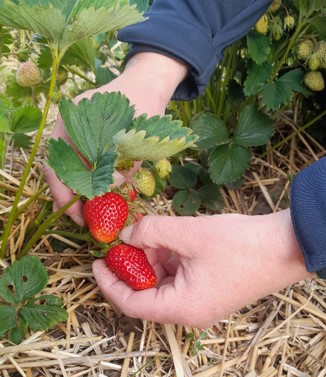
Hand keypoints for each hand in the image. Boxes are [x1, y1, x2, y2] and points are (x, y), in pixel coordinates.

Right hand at [43, 52, 187, 224]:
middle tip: (84, 221)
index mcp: (71, 123)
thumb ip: (121, 163)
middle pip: (59, 171)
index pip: (58, 165)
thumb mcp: (135, 139)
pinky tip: (99, 197)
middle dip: (69, 199)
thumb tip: (108, 189)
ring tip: (92, 214)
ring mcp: (76, 134)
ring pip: (70, 171)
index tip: (78, 215)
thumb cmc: (143, 109)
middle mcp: (67, 129)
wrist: (148, 87)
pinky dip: (89, 183)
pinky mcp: (88, 141)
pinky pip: (82, 166)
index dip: (65, 194)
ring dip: (79, 193)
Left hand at [92, 209, 312, 327]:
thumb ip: (151, 232)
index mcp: (181, 309)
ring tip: (154, 233)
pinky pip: (181, 281)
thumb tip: (125, 235)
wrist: (289, 248)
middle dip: (133, 265)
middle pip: (147, 294)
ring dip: (154, 260)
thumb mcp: (189, 233)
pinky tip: (173, 239)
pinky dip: (171, 261)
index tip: (95, 262)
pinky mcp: (212, 293)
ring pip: (164, 285)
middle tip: (127, 236)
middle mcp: (189, 314)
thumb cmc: (241, 245)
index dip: (108, 283)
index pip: (130, 304)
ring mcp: (202, 305)